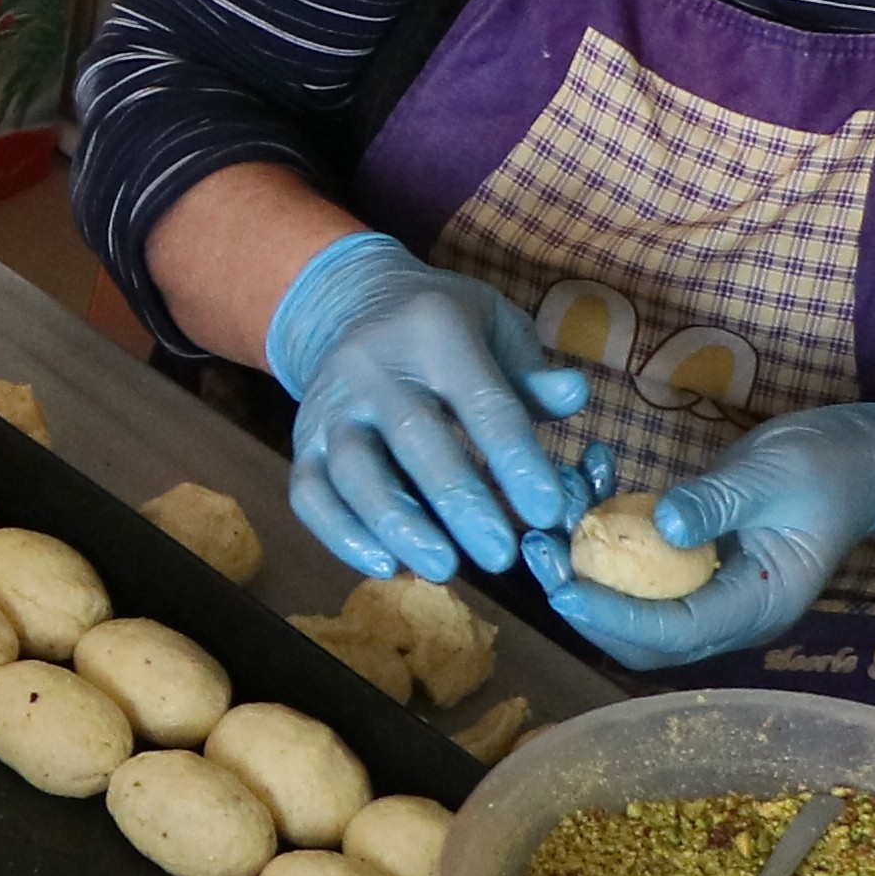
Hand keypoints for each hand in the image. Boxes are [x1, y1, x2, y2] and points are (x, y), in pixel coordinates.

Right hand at [267, 231, 590, 580]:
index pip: (481, 400)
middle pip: (414, 437)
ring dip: (399, 525)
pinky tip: (385, 566)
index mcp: (435, 330)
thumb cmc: (443, 327)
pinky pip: (309, 493)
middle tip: (499, 557)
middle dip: (459, 501)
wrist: (351, 306)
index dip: (516, 459)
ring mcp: (330, 406)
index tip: (549, 512)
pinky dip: (340, 535)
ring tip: (443, 569)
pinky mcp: (300, 442)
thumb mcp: (495, 326)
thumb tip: (574, 396)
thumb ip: (531, 374)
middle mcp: (373, 365)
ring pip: (355, 471)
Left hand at [527, 399, 874, 671]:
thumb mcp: (775, 474)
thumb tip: (664, 526)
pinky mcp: (692, 568)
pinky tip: (585, 482)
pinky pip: (636, 569)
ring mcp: (710, 593)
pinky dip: (603, 535)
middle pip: (641, 637)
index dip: (614, 616)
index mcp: (759, 606)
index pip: (675, 632)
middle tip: (536, 550)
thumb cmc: (830, 464)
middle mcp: (729, 614)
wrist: (860, 455)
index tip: (561, 585)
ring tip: (547, 514)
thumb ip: (719, 501)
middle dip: (583, 599)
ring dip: (582, 565)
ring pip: (630, 604)